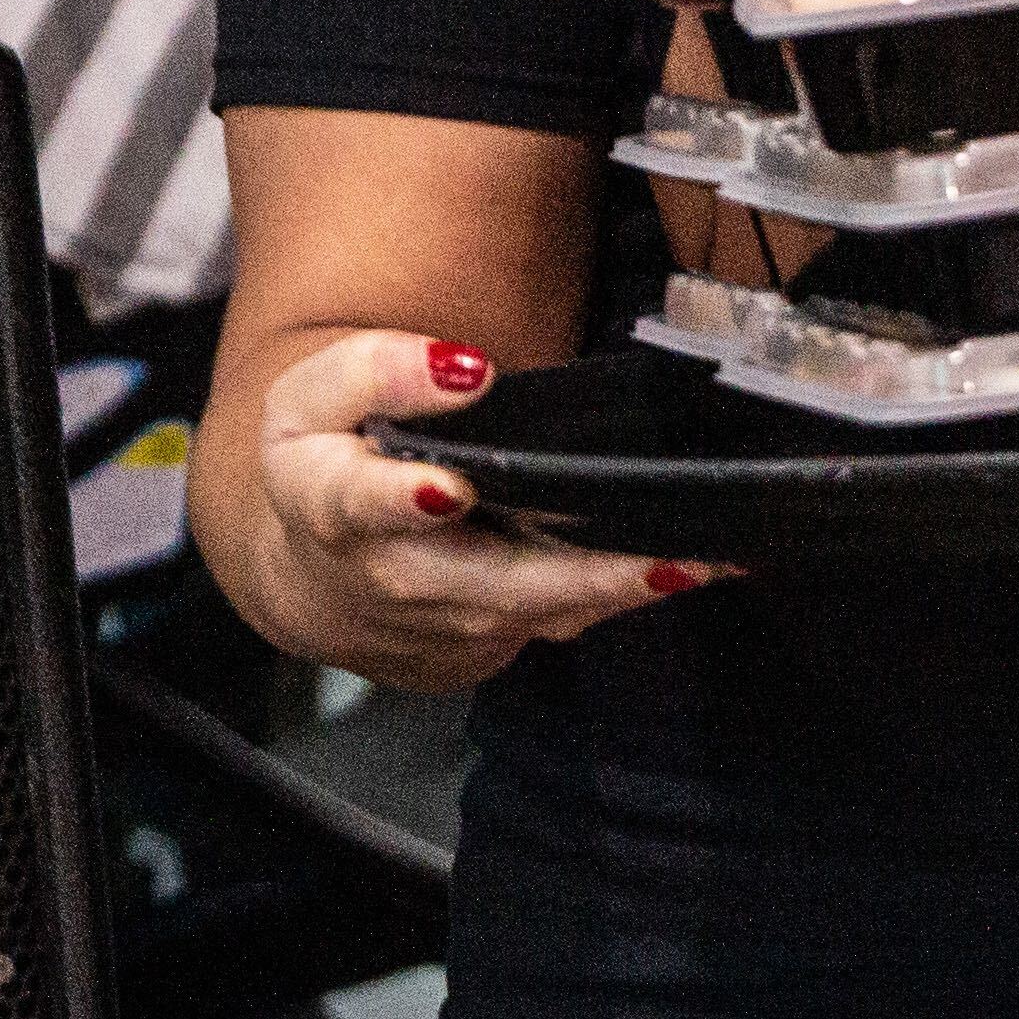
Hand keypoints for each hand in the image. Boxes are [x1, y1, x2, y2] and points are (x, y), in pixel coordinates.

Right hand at [233, 327, 729, 691]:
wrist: (313, 571)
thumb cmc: (326, 461)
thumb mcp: (316, 396)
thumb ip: (376, 371)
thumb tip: (460, 370)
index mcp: (333, 506)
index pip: (361, 503)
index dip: (402, 499)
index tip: (450, 489)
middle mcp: (391, 580)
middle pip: (486, 586)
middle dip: (577, 577)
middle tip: (664, 557)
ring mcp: (443, 627)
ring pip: (537, 615)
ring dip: (619, 592)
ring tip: (705, 561)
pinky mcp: (481, 648)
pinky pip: (556, 623)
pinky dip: (616, 598)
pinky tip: (682, 568)